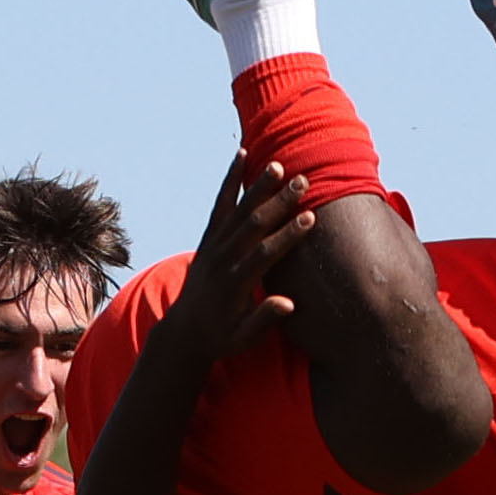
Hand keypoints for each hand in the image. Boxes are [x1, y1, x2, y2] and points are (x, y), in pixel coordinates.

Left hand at [163, 158, 313, 352]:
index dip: (287, 236)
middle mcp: (221, 260)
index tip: (310, 217)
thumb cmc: (222, 336)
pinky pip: (219, 204)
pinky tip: (241, 155)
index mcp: (234, 284)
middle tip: (302, 181)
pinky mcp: (208, 236)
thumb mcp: (242, 339)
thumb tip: (288, 303)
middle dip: (278, 202)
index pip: (264, 255)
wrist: (184, 330)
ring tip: (278, 165)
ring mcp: (212, 245)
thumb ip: (263, 320)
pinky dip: (230, 179)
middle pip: (252, 225)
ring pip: (237, 210)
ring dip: (258, 186)